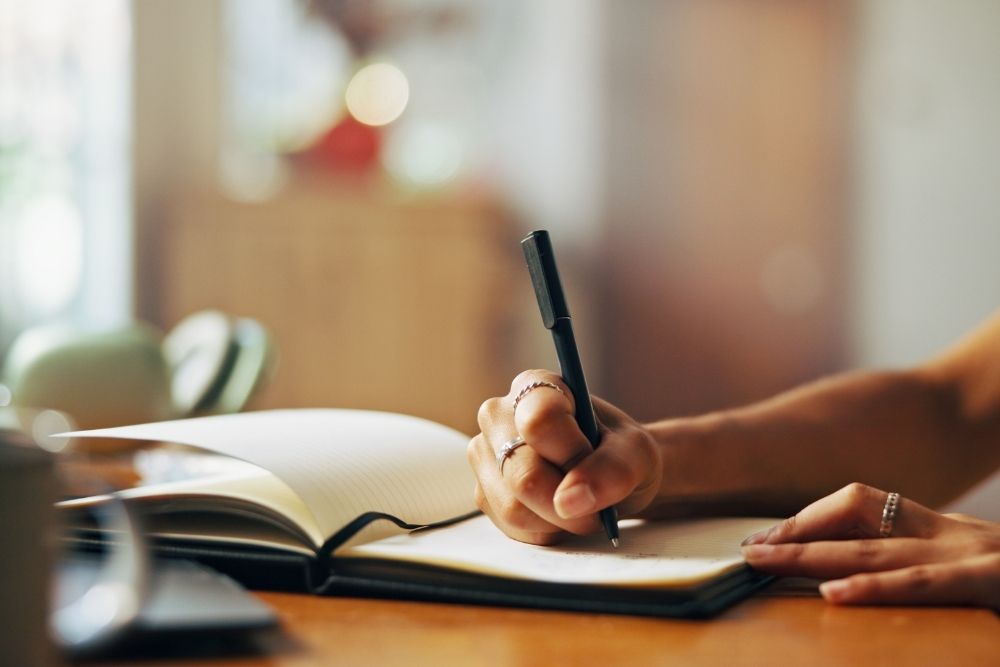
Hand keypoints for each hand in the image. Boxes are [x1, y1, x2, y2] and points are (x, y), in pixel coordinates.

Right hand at [467, 370, 661, 544]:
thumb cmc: (620, 453)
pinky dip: (545, 530)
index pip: (538, 421)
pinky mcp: (483, 493)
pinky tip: (558, 513)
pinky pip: (511, 527)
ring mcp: (485, 456)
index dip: (571, 453)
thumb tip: (568, 501)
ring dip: (559, 519)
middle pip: (522, 474)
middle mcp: (498, 416)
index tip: (592, 460)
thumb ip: (613, 469)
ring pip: (514, 507)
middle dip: (568, 499)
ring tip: (578, 502)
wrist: (611, 477)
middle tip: (596, 499)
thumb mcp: (636, 453)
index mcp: (535, 388)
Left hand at [741, 482, 999, 607]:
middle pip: (853, 523)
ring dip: (808, 556)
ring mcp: (968, 555)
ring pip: (870, 551)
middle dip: (793, 536)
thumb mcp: (979, 571)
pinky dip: (876, 588)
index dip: (809, 520)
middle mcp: (949, 535)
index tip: (766, 541)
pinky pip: (923, 585)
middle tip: (745, 551)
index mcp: (941, 531)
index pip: (860, 506)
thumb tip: (853, 583)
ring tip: (760, 561)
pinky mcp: (992, 580)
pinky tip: (834, 593)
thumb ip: (928, 572)